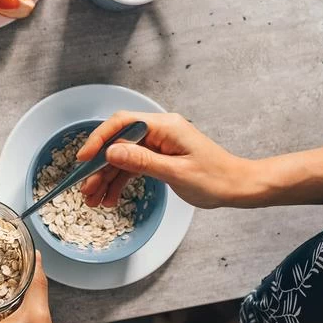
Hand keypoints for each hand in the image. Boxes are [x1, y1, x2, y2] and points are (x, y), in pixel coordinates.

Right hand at [77, 111, 253, 208]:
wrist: (238, 187)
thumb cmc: (216, 178)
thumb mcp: (176, 172)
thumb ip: (142, 161)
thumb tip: (112, 151)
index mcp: (164, 126)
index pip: (122, 123)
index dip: (100, 139)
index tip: (84, 158)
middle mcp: (159, 130)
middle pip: (119, 142)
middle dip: (99, 166)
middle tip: (85, 188)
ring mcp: (158, 143)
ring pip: (123, 157)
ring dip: (107, 177)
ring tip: (93, 199)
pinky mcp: (159, 156)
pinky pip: (133, 165)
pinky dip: (120, 181)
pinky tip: (110, 197)